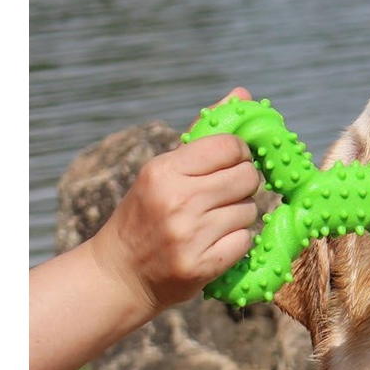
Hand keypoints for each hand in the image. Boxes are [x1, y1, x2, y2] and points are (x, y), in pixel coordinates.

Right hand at [88, 88, 262, 311]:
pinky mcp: (203, 266)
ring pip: (250, 210)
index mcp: (163, 170)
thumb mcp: (163, 171)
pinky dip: (237, 242)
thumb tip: (243, 95)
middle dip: (244, 184)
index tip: (231, 163)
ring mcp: (190, 236)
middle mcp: (177, 200)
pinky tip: (216, 243)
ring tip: (214, 221)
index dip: (239, 154)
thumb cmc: (145, 215)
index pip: (229, 146)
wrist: (120, 275)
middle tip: (226, 194)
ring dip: (240, 215)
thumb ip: (204, 134)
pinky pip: (245, 241)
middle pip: (247, 178)